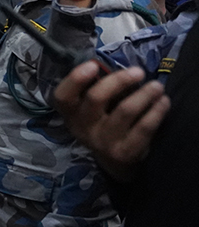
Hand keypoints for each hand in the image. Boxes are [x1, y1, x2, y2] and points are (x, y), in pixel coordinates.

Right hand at [53, 61, 168, 180]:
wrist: (114, 161)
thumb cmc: (104, 123)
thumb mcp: (91, 109)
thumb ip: (97, 89)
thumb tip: (118, 66)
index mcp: (71, 113)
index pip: (63, 96)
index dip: (76, 79)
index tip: (93, 66)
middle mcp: (83, 128)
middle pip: (96, 98)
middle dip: (119, 80)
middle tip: (139, 72)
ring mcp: (104, 141)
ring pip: (124, 111)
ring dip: (144, 94)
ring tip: (157, 86)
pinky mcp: (124, 152)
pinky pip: (143, 128)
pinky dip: (156, 111)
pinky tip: (163, 102)